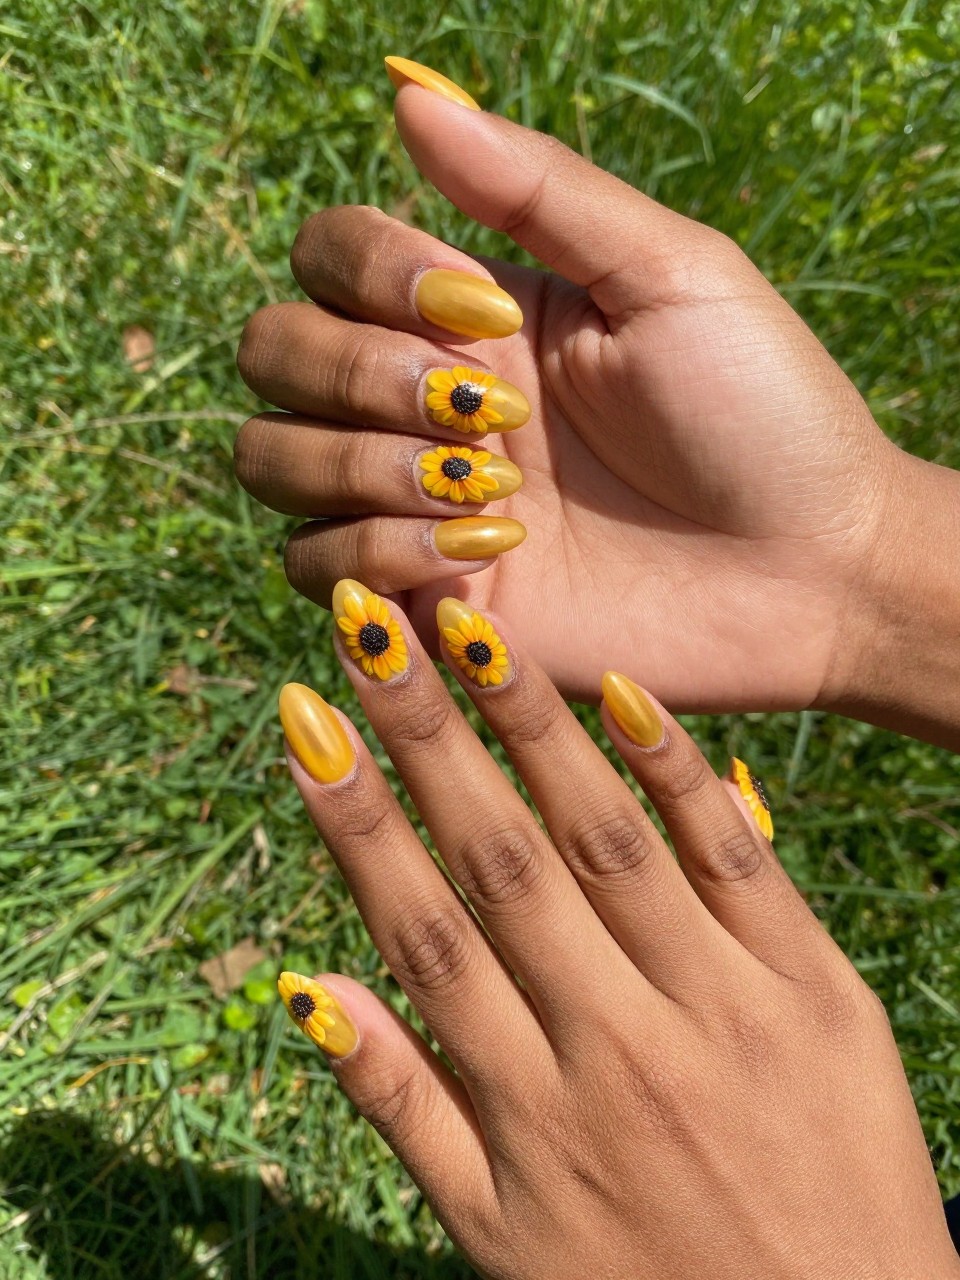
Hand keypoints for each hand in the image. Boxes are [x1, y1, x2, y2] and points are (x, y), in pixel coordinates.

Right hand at [236, 74, 908, 713]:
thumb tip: (408, 94)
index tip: (490, 318)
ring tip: (491, 492)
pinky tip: (487, 551)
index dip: (368, 276)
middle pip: (271, 352)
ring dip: (362, 465)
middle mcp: (425, 401)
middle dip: (356, 376)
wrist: (809, 571)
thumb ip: (535, 188)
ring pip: (270, 457)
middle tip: (483, 417)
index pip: (327, 257)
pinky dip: (377, 554)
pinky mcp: (427, 596)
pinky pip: (313, 567)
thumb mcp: (667, 271)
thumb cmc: (759, 412)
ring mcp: (415, 502)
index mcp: (470, 314)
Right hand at [274, 582, 956, 1278]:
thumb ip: (401, 1106)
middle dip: (425, 735)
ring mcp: (721, 1010)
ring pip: (607, 843)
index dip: (353, 817)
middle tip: (371, 627)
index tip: (305, 718)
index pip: (419, 928)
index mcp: (526, 1105)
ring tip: (473, 629)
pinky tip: (622, 694)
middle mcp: (613, 1044)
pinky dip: (678, 775)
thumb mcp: (498, 1235)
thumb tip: (303, 986)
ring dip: (532, 726)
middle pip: (500, 861)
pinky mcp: (817, 992)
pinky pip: (738, 862)